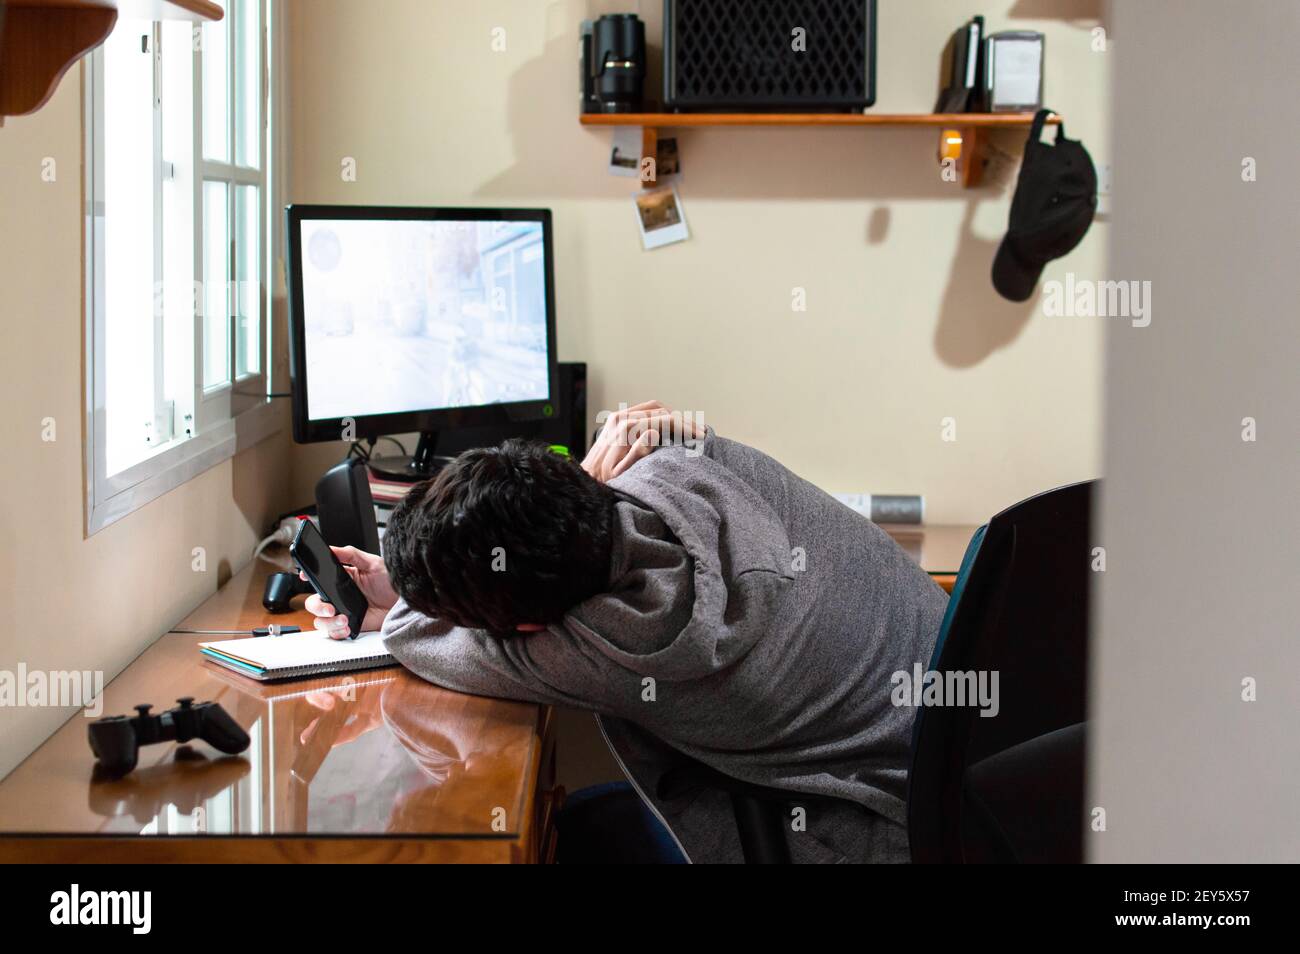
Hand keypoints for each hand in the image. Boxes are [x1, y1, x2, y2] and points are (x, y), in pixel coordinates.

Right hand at [301, 545, 396, 639]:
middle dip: (317, 606)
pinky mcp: (350, 626)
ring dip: (328, 622)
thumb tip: (332, 549)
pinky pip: (334, 633)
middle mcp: (339, 596)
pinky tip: (347, 627)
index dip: (308, 577)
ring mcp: (343, 612)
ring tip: (344, 619)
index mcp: (342, 578)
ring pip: (321, 620)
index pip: (318, 578)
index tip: (305, 577)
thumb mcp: (373, 563)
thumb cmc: (392, 582)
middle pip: (314, 602)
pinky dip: (337, 632)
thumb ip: (351, 555)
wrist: (406, 603)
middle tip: (330, 608)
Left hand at [582, 400, 703, 482]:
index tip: (700, 436)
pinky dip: (661, 415)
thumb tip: (653, 431)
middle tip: (700, 432)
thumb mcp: (623, 473)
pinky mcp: (617, 419)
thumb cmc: (605, 481)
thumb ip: (638, 453)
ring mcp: (618, 416)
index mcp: (625, 429)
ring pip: (653, 407)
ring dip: (673, 416)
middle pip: (661, 410)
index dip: (685, 426)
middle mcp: (621, 418)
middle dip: (682, 420)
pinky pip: (644, 411)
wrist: (585, 479)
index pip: (663, 419)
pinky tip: (671, 427)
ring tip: (689, 428)